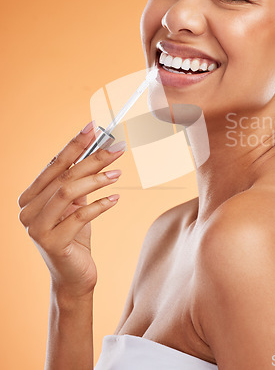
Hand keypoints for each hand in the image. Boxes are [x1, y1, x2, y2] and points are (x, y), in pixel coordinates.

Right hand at [18, 122, 125, 297]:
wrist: (73, 276)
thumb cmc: (75, 236)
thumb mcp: (75, 204)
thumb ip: (79, 181)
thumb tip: (100, 148)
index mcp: (30, 196)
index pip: (54, 164)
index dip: (75, 144)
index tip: (94, 127)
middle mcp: (27, 210)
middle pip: (64, 176)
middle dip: (93, 158)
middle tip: (117, 147)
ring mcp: (36, 227)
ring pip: (68, 192)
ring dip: (96, 179)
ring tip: (118, 173)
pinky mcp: (51, 242)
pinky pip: (79, 216)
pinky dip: (100, 205)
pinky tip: (116, 198)